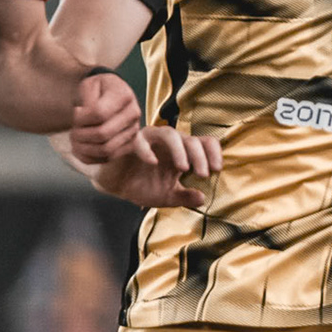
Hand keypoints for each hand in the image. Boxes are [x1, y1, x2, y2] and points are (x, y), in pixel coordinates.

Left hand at [68, 71, 144, 164]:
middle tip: (73, 130)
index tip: (75, 111)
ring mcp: (133, 131)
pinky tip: (80, 148)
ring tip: (75, 139)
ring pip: (106, 150)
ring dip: (84, 148)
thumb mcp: (88, 85)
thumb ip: (87, 99)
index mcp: (124, 95)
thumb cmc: (96, 90)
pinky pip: (107, 159)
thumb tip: (84, 114)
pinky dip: (89, 157)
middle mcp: (133, 114)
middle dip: (81, 135)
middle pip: (103, 134)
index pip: (99, 114)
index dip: (81, 118)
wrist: (109, 96)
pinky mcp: (129, 146)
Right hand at [93, 124, 222, 209]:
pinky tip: (153, 163)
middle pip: (190, 139)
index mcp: (181, 152)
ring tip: (183, 168)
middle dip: (200, 156)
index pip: (203, 143)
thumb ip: (185, 197)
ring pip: (169, 133)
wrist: (115, 185)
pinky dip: (147, 150)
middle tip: (203, 174)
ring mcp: (150, 139)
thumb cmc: (142, 185)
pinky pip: (139, 140)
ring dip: (179, 149)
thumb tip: (202, 198)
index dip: (213, 153)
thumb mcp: (167, 196)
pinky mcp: (130, 142)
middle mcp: (168, 142)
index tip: (216, 170)